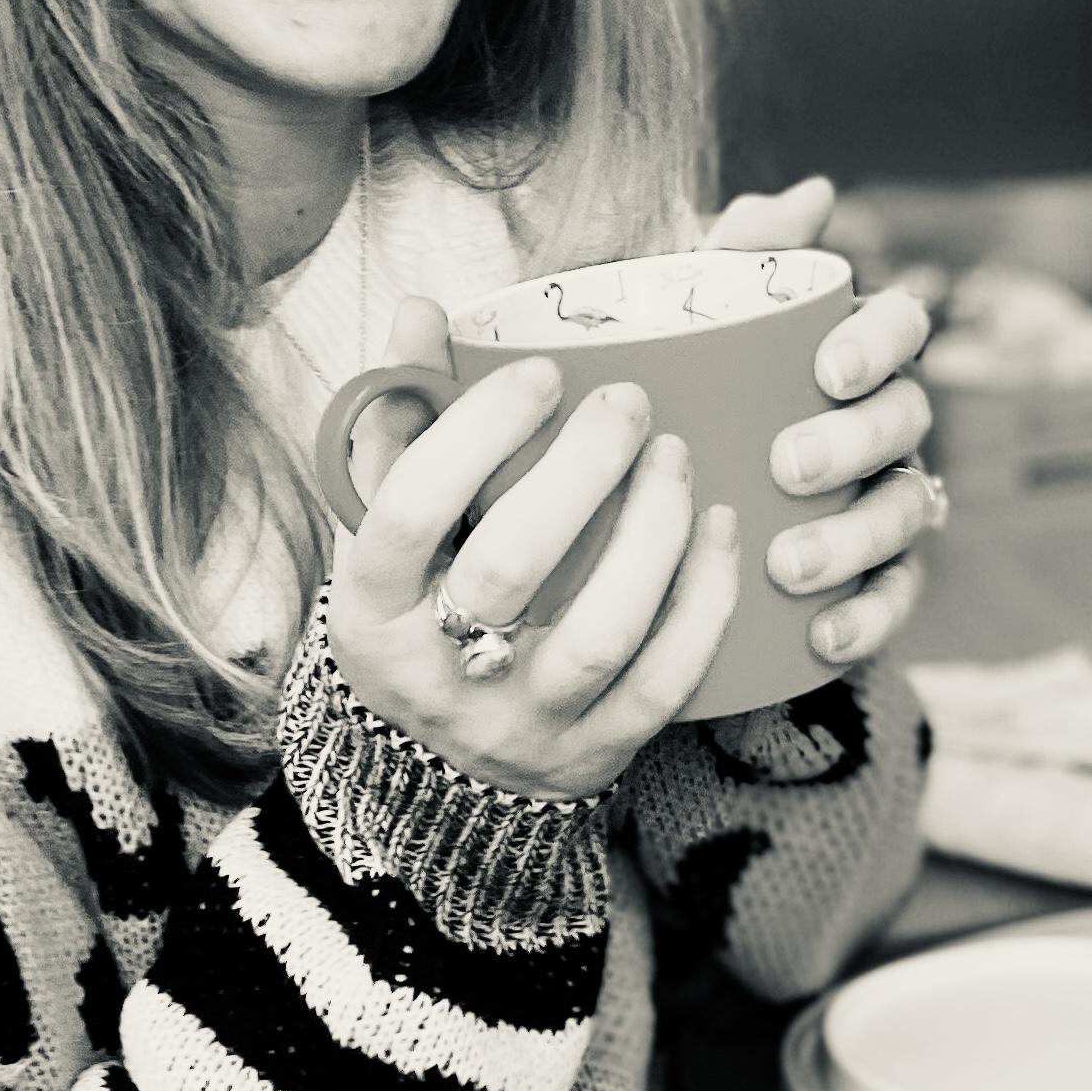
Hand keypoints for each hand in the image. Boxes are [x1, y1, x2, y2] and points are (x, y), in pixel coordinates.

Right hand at [325, 299, 741, 799]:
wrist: (426, 779)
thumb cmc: (414, 617)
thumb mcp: (383, 534)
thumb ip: (398, 425)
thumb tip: (423, 311)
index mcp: (369, 607)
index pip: (412, 508)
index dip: (478, 430)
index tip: (542, 372)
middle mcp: (436, 672)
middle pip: (510, 566)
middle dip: (580, 470)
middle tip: (629, 401)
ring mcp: (519, 722)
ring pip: (599, 631)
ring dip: (652, 532)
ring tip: (679, 455)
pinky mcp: (591, 755)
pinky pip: (663, 681)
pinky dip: (703, 602)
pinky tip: (722, 529)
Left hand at [708, 173, 940, 678]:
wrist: (621, 522)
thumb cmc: (671, 397)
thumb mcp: (682, 323)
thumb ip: (733, 256)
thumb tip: (813, 193)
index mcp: (847, 353)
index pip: (901, 328)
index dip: (880, 342)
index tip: (827, 368)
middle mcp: (880, 423)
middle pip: (904, 421)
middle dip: (856, 443)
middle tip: (788, 466)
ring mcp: (882, 501)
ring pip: (906, 512)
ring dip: (857, 538)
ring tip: (788, 565)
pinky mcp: (871, 579)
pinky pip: (896, 599)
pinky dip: (871, 618)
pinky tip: (825, 635)